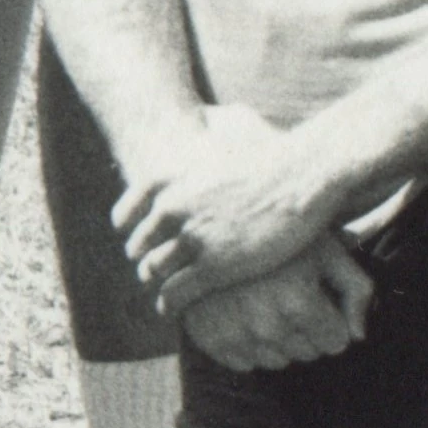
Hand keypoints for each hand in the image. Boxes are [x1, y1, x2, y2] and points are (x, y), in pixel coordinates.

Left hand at [114, 108, 349, 312]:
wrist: (302, 176)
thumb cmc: (270, 157)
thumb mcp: (219, 140)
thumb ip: (200, 142)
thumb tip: (203, 116)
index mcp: (165, 181)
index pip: (124, 215)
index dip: (130, 232)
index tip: (138, 242)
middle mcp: (170, 208)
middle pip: (138, 246)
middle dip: (144, 260)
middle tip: (153, 272)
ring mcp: (191, 238)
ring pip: (152, 271)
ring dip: (155, 284)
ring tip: (163, 292)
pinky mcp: (214, 267)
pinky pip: (175, 293)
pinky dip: (168, 305)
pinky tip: (170, 311)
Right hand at [174, 236, 374, 372]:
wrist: (212, 222)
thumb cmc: (281, 235)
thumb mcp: (329, 251)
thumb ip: (357, 290)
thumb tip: (359, 335)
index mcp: (297, 300)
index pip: (336, 342)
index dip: (332, 320)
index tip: (316, 297)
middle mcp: (264, 323)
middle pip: (307, 353)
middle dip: (306, 331)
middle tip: (289, 296)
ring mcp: (233, 333)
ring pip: (277, 361)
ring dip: (278, 341)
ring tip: (265, 304)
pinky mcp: (207, 338)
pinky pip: (244, 364)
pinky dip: (247, 346)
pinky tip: (242, 315)